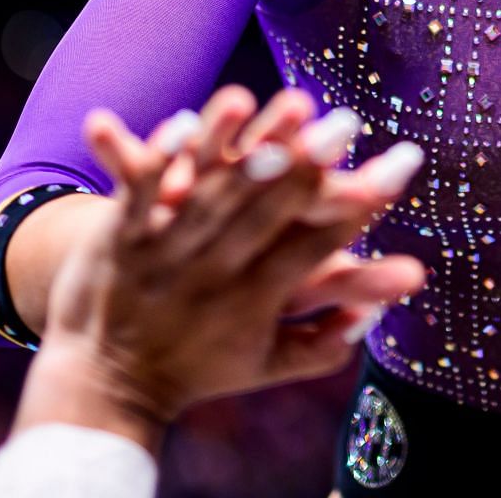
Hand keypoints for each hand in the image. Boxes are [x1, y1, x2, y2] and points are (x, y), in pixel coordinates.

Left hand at [11, 87, 427, 451]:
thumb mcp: (265, 366)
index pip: (317, 246)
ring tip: (273, 113)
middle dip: (309, 166)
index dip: (357, 206)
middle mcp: (216, 273)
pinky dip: (161, 156)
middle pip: (268, 212)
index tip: (398, 167)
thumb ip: (326, 342)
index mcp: (258, 300)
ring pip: (211, 193)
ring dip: (244, 148)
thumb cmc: (195, 370)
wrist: (102, 388)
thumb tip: (379, 312)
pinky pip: (140, 191)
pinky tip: (182, 119)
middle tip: (347, 123)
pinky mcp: (121, 238)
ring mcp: (167, 252)